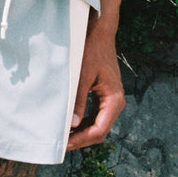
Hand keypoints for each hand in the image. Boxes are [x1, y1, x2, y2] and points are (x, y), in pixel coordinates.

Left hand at [66, 21, 124, 150]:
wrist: (100, 32)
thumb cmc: (91, 49)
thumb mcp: (82, 75)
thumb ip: (78, 100)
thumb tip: (72, 124)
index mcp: (114, 100)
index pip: (99, 130)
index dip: (81, 140)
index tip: (65, 144)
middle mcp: (116, 103)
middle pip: (100, 131)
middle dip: (81, 139)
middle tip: (61, 144)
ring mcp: (112, 99)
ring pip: (98, 124)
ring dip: (83, 132)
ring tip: (64, 136)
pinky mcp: (106, 95)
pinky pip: (97, 114)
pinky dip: (85, 121)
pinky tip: (71, 123)